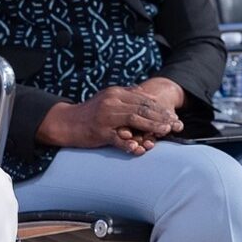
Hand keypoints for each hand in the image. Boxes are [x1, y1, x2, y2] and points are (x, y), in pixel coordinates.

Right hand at [36, 86, 183, 154]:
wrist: (66, 122)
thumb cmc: (89, 113)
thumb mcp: (108, 98)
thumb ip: (125, 95)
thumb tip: (144, 92)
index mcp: (116, 94)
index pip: (143, 99)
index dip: (160, 108)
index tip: (173, 116)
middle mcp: (112, 102)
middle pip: (142, 108)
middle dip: (161, 117)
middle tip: (175, 124)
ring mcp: (105, 117)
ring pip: (134, 120)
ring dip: (152, 127)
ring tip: (165, 131)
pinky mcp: (99, 131)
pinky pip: (118, 139)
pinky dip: (129, 144)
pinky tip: (140, 149)